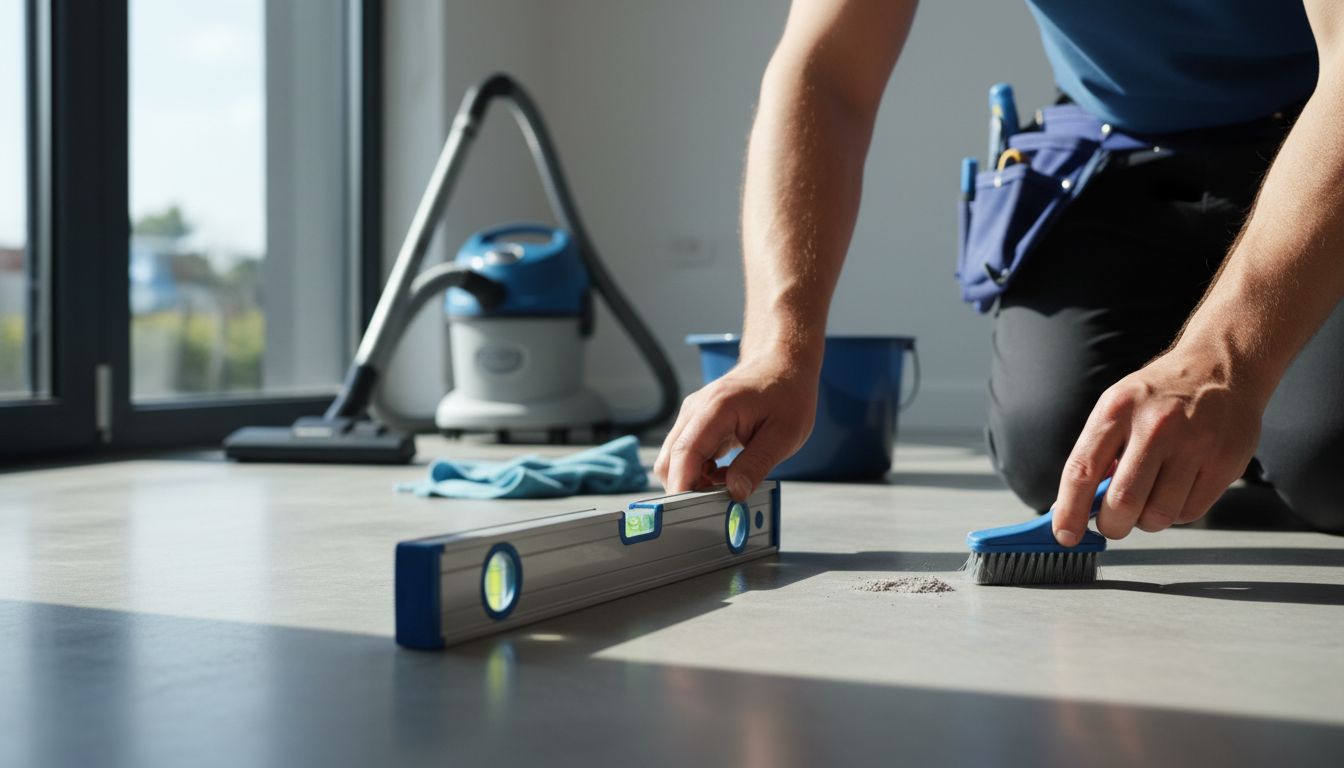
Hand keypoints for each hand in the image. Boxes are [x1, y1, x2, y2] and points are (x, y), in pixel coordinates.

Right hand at [654, 356, 817, 500]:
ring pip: (674, 460)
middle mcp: (695, 411)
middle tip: (716, 506)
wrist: (782, 364)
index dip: (682, 487)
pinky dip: (699, 471)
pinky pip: (686, 454)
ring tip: (727, 485)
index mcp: (715, 409)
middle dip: (686, 489)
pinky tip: (725, 474)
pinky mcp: (697, 423)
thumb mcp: (784, 434)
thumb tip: (735, 493)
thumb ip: (756, 465)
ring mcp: (693, 416)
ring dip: (694, 480)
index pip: (685, 454)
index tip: (687, 513)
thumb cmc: (787, 393)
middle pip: (669, 461)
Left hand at [1051, 345, 1266, 545]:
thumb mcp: (1117, 409)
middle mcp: (1155, 426)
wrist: (1221, 367)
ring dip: (1147, 521)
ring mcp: (1194, 444)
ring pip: (1159, 515)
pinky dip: (1176, 512)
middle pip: (1123, 503)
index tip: (1064, 534)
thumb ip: (1096, 455)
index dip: (1069, 511)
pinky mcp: (1225, 462)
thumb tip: (1071, 508)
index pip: (1081, 471)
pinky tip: (1177, 489)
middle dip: (1112, 525)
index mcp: (1116, 410)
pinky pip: (1190, 512)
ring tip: (1150, 498)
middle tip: (1113, 523)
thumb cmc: (1160, 395)